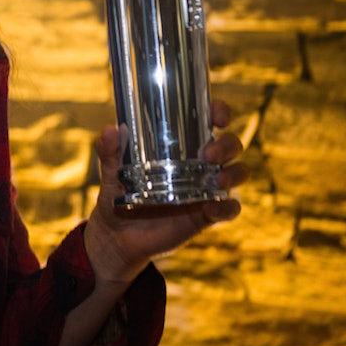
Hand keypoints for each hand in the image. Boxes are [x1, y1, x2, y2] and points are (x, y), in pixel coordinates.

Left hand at [83, 99, 246, 286]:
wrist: (118, 232)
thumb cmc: (117, 191)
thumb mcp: (111, 170)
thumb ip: (108, 151)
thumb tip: (111, 130)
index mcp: (180, 144)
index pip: (208, 120)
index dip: (219, 112)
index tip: (219, 117)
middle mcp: (199, 162)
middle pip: (230, 145)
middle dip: (227, 145)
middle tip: (209, 154)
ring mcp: (205, 187)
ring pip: (237, 173)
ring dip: (234, 174)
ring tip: (217, 180)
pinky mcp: (206, 214)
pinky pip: (228, 209)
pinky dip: (226, 207)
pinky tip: (211, 208)